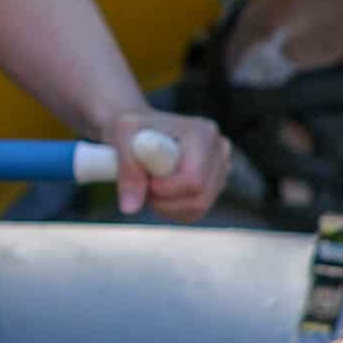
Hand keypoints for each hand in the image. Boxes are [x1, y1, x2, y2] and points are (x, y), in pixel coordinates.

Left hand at [102, 109, 230, 221]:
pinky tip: (159, 193)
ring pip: (198, 208)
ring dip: (166, 206)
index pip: (193, 180)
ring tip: (148, 186)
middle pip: (199, 198)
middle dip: (164, 201)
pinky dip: (173, 210)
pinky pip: (196, 212)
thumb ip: (127, 171)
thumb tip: (130, 208)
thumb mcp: (122, 137)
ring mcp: (221, 168)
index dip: (165, 190)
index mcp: (203, 133)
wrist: (140, 131)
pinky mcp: (215, 184)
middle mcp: (219, 149)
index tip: (145, 181)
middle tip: (142, 186)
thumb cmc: (132, 129)